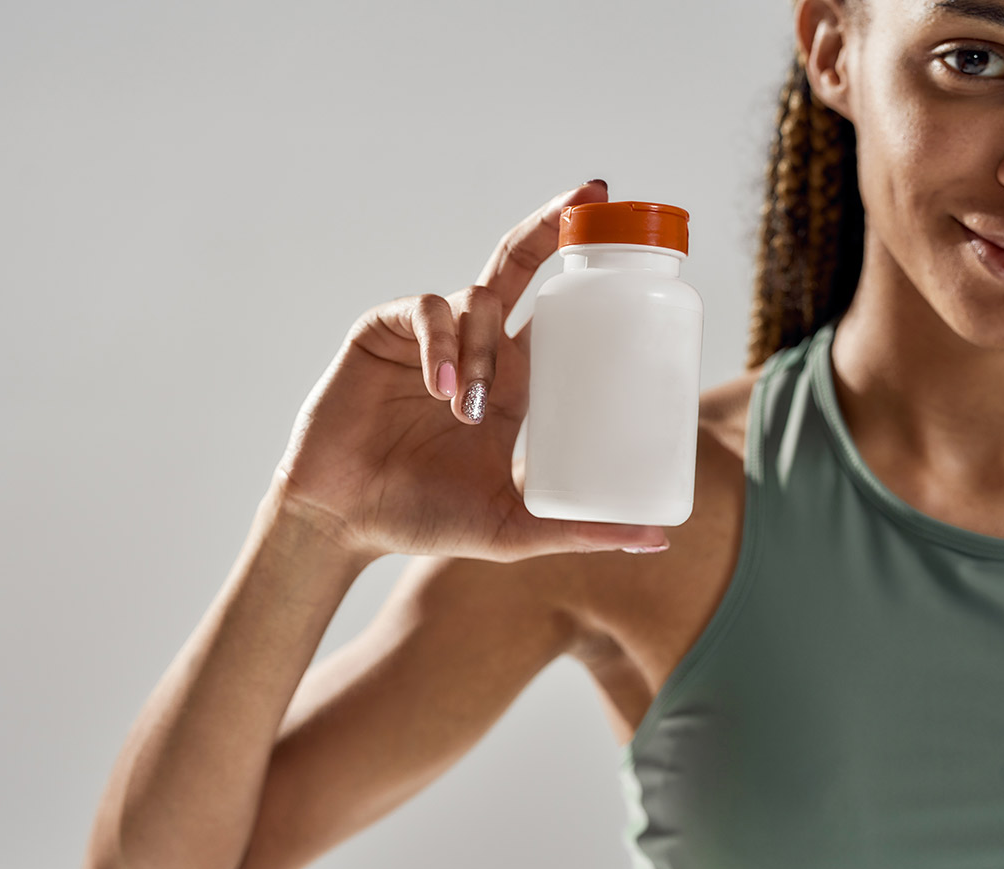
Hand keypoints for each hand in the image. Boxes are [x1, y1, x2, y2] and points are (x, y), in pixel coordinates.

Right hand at [272, 181, 668, 561]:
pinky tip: (439, 387)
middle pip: (519, 265)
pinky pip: (425, 310)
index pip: (560, 316)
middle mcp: (478, 347)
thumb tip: (659, 539)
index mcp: (515, 383)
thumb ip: (579, 528)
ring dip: (483, 346)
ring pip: (476, 297)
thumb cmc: (425, 516)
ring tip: (467, 409)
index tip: (632, 253)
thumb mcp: (514, 525)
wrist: (344, 518)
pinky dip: (441, 342)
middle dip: (552, 223)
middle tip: (592, 194)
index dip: (589, 279)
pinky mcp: (385, 331)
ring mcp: (431, 335)